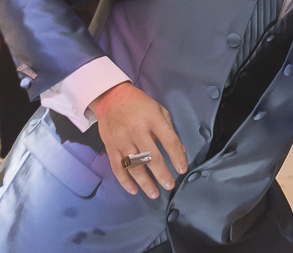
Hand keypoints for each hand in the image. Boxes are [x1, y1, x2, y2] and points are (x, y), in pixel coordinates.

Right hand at [92, 82, 187, 197]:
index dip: (177, 157)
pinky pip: (117, 167)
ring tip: (154, 193)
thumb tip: (180, 152)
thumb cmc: (140, 105)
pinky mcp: (110, 147)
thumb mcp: (160, 111)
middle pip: (151, 156)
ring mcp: (121, 140)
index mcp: (153, 119)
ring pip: (134, 165)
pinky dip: (125, 181)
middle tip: (170, 185)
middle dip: (162, 174)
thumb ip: (169, 131)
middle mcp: (137, 130)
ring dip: (144, 182)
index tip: (182, 170)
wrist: (111, 98)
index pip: (168, 141)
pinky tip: (133, 190)